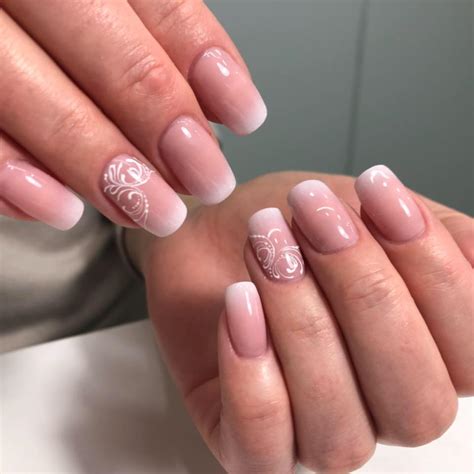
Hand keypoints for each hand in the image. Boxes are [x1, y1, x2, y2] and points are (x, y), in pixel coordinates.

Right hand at [0, 0, 264, 234]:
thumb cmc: (54, 18)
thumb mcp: (109, 6)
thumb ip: (157, 41)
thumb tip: (220, 104)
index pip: (160, 3)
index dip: (208, 65)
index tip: (246, 117)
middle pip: (108, 55)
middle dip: (165, 128)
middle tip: (209, 182)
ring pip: (29, 95)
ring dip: (100, 164)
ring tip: (155, 212)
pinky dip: (11, 174)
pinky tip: (60, 210)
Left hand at [130, 169, 472, 472]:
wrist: (206, 237)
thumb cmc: (285, 227)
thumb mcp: (362, 211)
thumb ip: (431, 236)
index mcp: (425, 359)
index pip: (472, 348)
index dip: (433, 267)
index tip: (378, 188)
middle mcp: (380, 410)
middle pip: (414, 398)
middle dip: (364, 292)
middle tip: (313, 216)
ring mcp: (314, 436)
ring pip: (340, 431)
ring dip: (304, 325)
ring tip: (268, 250)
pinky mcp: (248, 445)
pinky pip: (262, 444)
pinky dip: (252, 372)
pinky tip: (237, 303)